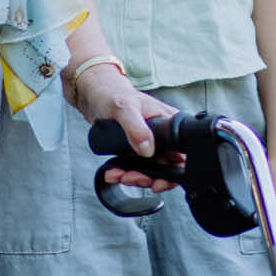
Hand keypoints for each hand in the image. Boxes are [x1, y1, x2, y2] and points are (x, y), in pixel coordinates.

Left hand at [70, 63, 179, 192]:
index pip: (181, 154)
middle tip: (130, 177)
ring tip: (118, 174)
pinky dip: (124, 173)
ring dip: (135, 177)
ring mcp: (150, 143)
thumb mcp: (124, 107)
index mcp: (168, 121)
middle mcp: (163, 135)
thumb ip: (136, 128)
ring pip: (151, 171)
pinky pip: (136, 168)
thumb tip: (147, 149)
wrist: (95, 95)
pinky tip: (113, 172)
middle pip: (167, 167)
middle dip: (149, 178)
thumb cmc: (112, 94)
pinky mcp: (137, 149)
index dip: (171, 173)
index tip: (156, 181)